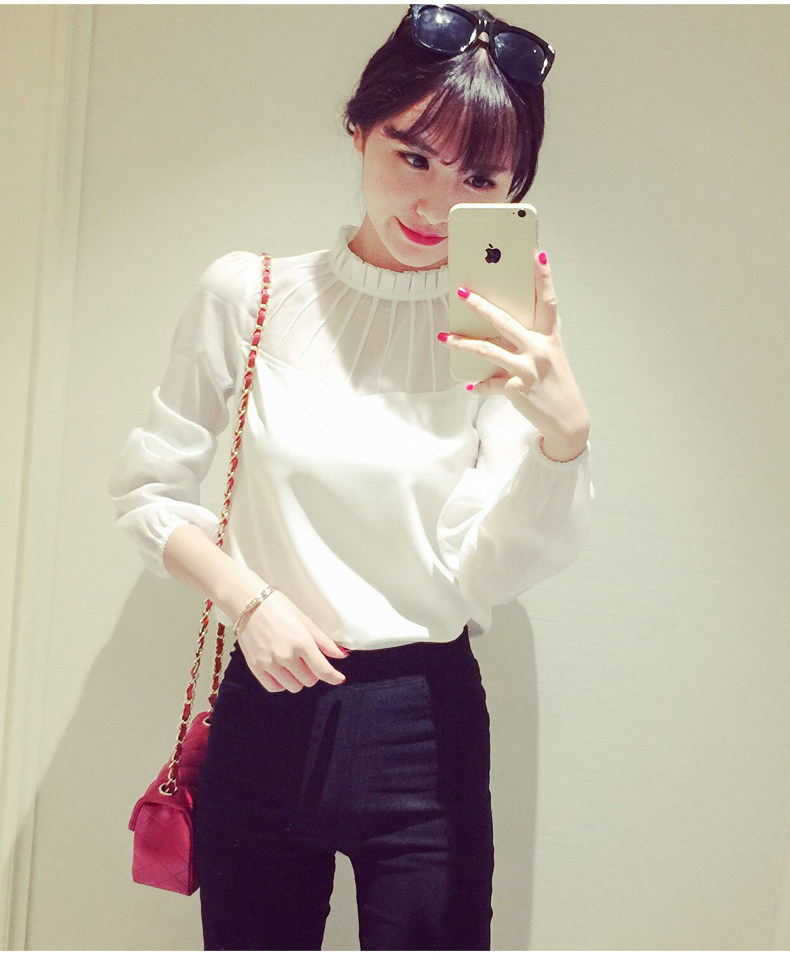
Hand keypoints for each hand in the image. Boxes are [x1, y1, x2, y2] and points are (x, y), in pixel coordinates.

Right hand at [235, 590, 347, 692]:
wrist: (249, 603)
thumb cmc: (279, 608)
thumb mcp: (305, 621)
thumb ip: (324, 642)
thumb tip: (341, 655)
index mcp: (302, 642)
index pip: (323, 670)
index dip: (334, 677)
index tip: (338, 678)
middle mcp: (286, 656)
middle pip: (310, 681)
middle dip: (313, 672)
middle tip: (307, 660)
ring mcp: (269, 663)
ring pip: (294, 687)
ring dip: (298, 679)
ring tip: (293, 664)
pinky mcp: (255, 667)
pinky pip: (274, 688)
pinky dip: (281, 683)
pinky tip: (281, 671)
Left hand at [440, 251, 589, 460]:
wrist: (568, 420)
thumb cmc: (556, 384)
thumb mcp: (550, 356)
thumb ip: (531, 340)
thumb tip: (499, 327)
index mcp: (550, 337)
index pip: (547, 300)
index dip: (543, 276)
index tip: (536, 252)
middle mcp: (539, 349)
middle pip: (504, 321)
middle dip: (480, 305)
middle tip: (462, 292)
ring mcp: (527, 369)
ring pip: (487, 349)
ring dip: (462, 343)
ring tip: (444, 337)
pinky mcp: (516, 389)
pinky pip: (489, 383)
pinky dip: (478, 384)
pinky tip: (470, 385)